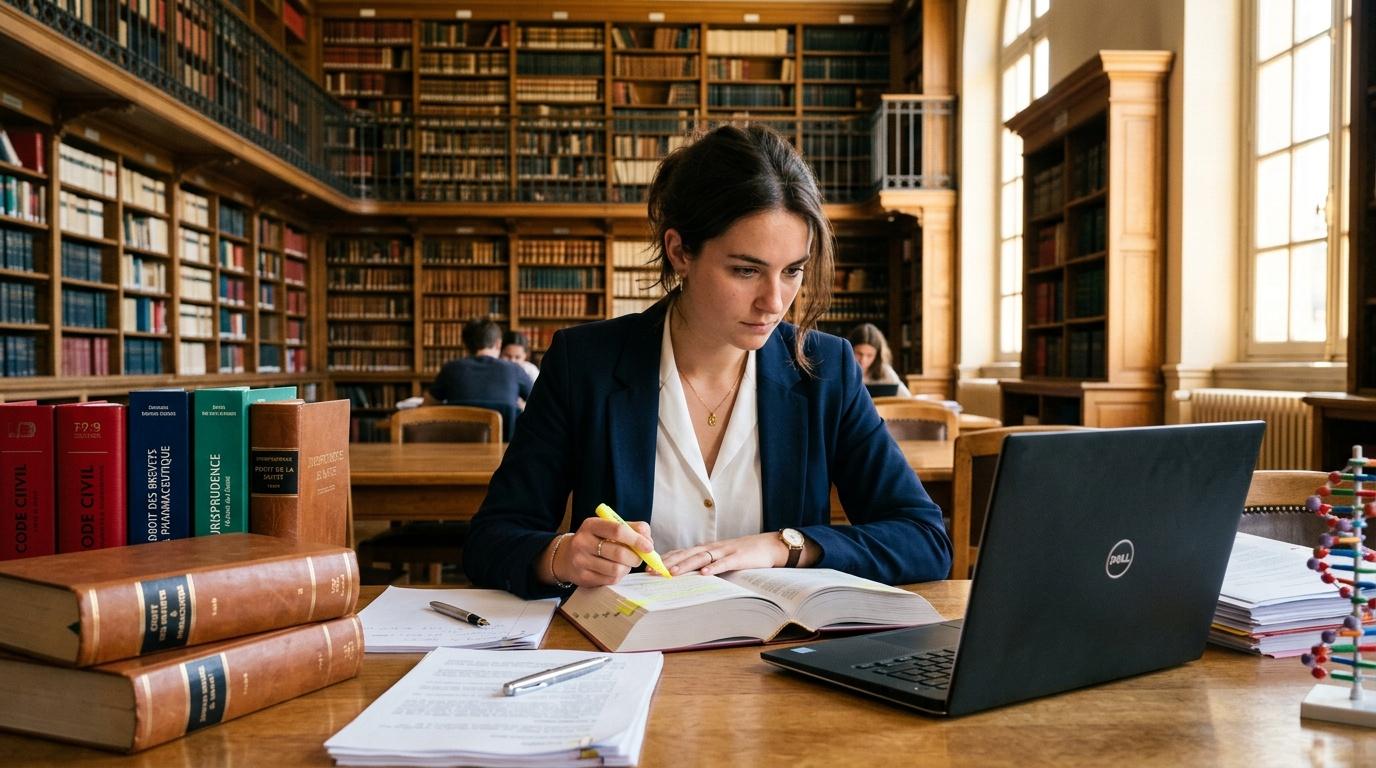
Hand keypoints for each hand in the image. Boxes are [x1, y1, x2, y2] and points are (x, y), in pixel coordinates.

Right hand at [547, 516, 654, 587]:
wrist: (567, 556)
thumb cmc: (596, 539)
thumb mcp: (609, 527)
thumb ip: (632, 529)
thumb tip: (649, 541)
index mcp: (591, 524)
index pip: (618, 530)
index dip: (637, 539)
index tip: (648, 546)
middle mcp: (583, 541)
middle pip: (619, 553)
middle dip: (635, 557)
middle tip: (639, 557)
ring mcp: (581, 561)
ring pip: (616, 569)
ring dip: (627, 568)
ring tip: (625, 563)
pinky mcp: (583, 577)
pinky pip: (610, 580)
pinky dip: (619, 576)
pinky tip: (615, 570)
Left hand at [662, 532, 789, 576]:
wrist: (769, 546)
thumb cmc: (744, 553)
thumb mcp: (721, 557)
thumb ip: (706, 563)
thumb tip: (687, 575)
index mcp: (707, 549)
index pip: (682, 553)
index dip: (666, 560)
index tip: (650, 567)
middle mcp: (713, 548)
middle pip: (687, 554)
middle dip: (669, 563)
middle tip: (653, 572)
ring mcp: (725, 551)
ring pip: (702, 558)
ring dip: (686, 565)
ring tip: (672, 573)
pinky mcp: (739, 557)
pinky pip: (724, 563)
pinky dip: (714, 568)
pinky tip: (704, 574)